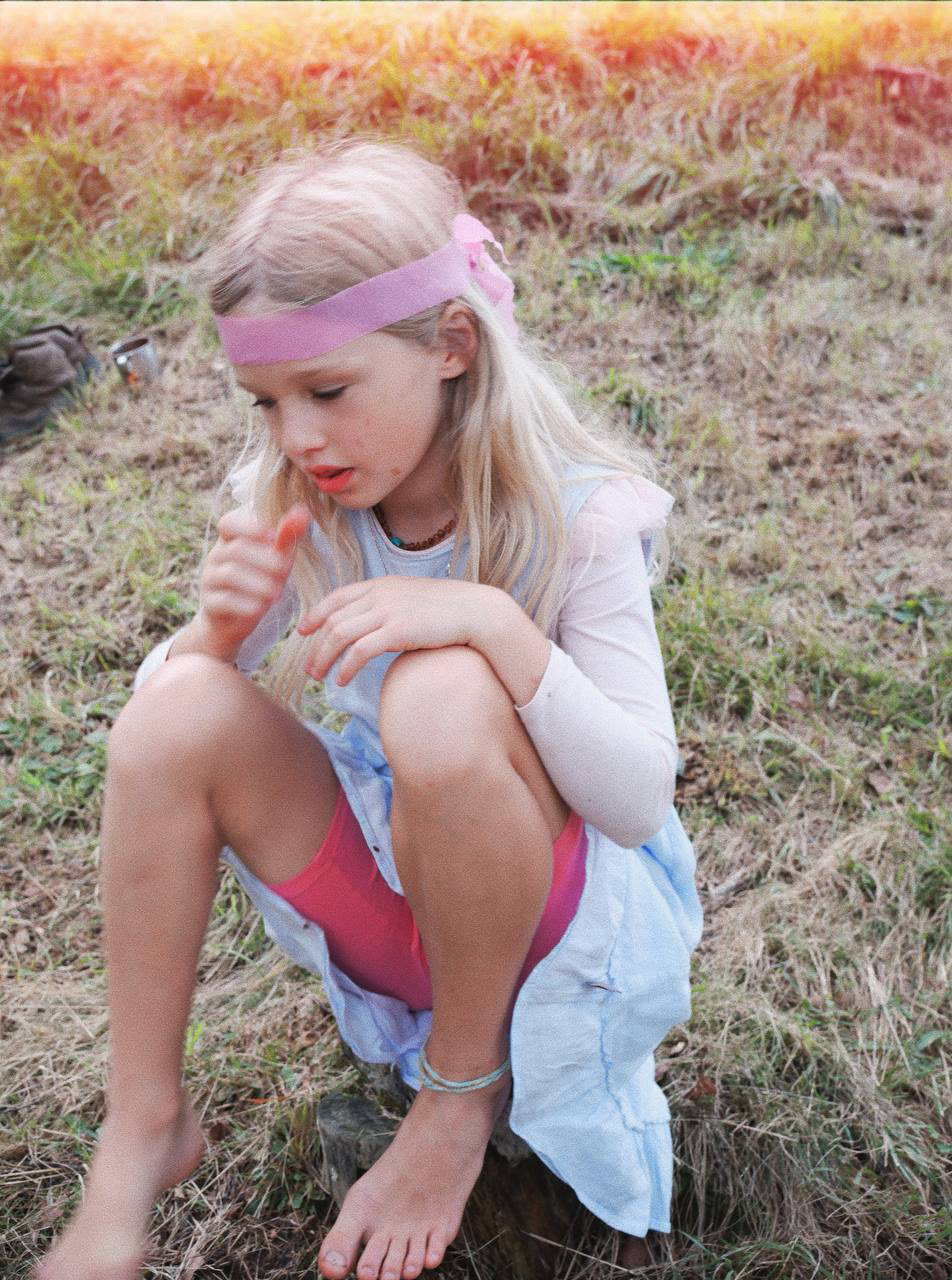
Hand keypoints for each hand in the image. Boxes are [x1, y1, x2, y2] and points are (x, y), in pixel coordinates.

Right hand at [194, 503, 310, 661]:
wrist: (231, 621)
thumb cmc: (258, 582)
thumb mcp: (275, 558)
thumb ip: (286, 535)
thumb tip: (303, 510)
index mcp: (230, 540)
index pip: (229, 522)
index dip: (250, 528)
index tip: (273, 538)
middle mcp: (216, 556)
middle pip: (236, 550)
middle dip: (264, 559)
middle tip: (285, 572)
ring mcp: (209, 579)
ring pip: (230, 574)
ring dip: (258, 583)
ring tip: (277, 594)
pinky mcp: (209, 604)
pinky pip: (224, 600)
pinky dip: (245, 604)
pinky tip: (260, 608)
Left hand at [297, 577, 501, 684]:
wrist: (477, 612)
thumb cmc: (449, 611)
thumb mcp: (413, 598)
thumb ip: (390, 606)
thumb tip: (375, 625)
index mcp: (382, 584)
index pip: (338, 596)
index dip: (316, 613)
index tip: (303, 631)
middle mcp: (380, 594)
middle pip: (334, 620)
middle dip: (316, 646)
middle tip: (309, 669)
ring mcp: (388, 611)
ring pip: (340, 635)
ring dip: (324, 659)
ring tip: (319, 678)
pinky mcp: (398, 631)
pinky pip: (360, 651)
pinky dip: (346, 667)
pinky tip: (342, 680)